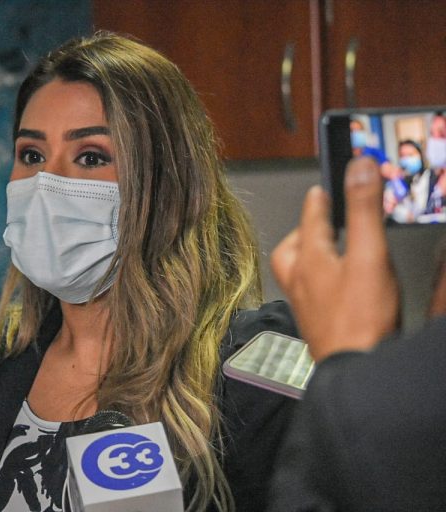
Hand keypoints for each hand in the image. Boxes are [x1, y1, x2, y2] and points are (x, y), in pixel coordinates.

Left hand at [271, 157, 399, 360]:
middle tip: (322, 217)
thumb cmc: (359, 318)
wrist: (356, 370)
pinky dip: (320, 277)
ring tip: (329, 246)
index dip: (320, 198)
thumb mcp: (368, 253)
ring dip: (311, 253)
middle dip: (308, 228)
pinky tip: (337, 283)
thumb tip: (358, 167)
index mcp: (308, 258)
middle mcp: (299, 280)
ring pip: (298, 268)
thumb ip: (363, 210)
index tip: (324, 187)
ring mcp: (305, 303)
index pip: (310, 217)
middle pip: (295, 245)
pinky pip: (310, 289)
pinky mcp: (316, 321)